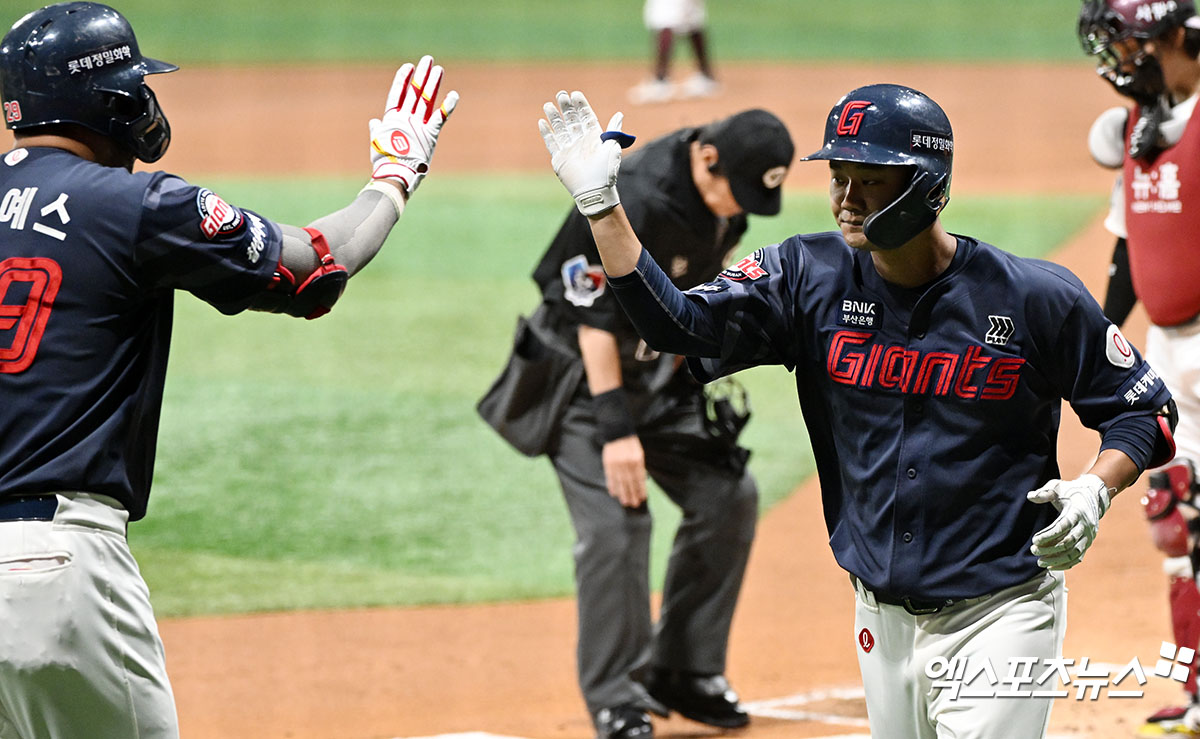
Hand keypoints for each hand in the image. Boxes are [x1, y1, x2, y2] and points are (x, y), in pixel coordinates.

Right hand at [369, 55, 458, 194]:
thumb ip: (377, 130)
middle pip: (414, 92)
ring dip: (433, 83)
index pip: (397, 94)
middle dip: (421, 75)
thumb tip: (374, 121)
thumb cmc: (384, 162)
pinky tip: (454, 94)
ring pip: (426, 99)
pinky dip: (447, 106)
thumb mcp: (377, 142)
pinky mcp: (429, 135)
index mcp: (391, 119)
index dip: (403, 80)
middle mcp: (405, 118)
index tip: (408, 67)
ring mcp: (417, 125)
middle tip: (428, 59)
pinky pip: (440, 118)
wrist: (395, 175)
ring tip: (438, 69)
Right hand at [538, 90, 629, 216]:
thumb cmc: (606, 171)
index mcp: (594, 137)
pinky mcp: (560, 158)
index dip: (581, 105)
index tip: (575, 94)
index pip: (586, 116)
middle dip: (566, 107)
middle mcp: (581, 141)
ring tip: (549, 104)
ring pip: (560, 129)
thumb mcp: (613, 147)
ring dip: (555, 117)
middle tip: (561, 95)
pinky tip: (542, 122)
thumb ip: (614, 130)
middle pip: (572, 120)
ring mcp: (570, 149)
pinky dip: (547, 133)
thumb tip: (619, 114)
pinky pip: (551, 143)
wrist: (595, 191)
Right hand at [602, 435, 646, 507]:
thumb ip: (639, 467)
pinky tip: (614, 493)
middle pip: (630, 482)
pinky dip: (612, 485)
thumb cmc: (630, 443)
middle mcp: (627, 462)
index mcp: (636, 459)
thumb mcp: (638, 453)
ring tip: (625, 502)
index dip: (641, 489)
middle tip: (634, 504)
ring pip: (620, 481)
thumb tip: (640, 482)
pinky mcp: (608, 463)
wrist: (617, 431)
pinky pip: (610, 477)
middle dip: (632, 494)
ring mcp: (616, 463)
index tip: (642, 498)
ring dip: (622, 493)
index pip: (639, 478)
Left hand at [1027, 474, 1111, 569]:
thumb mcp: (1057, 487)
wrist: (1092, 496)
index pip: (1063, 527)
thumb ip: (1045, 492)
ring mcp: (1088, 536)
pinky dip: (1066, 564)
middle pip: (1068, 542)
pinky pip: (1078, 557)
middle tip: (1033, 550)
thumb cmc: (1070, 492)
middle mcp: (1085, 526)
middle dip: (1050, 549)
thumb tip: (1030, 496)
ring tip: (1039, 562)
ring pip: (1074, 552)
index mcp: (1077, 512)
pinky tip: (1051, 567)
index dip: (1048, 535)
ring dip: (1057, 559)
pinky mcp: (1088, 543)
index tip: (1034, 540)